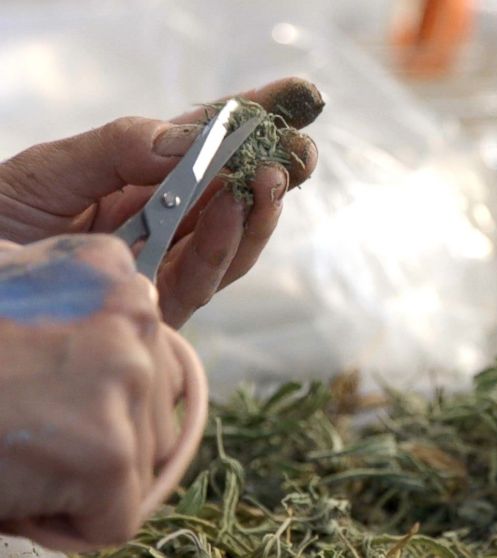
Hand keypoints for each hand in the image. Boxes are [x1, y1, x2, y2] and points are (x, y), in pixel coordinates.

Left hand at [0, 77, 322, 326]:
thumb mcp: (52, 169)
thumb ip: (121, 148)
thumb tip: (193, 139)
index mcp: (138, 180)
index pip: (206, 146)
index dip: (252, 122)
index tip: (297, 99)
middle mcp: (161, 224)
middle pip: (235, 194)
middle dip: (274, 171)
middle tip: (299, 150)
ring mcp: (163, 268)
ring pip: (233, 240)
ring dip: (259, 209)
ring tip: (272, 176)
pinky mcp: (157, 312)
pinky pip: (201, 279)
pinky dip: (221, 243)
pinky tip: (233, 206)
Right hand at [0, 234, 201, 551]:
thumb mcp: (10, 294)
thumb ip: (74, 319)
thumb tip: (113, 368)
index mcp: (109, 270)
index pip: (148, 356)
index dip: (95, 397)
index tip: (38, 398)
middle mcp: (135, 313)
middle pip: (154, 411)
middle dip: (100, 438)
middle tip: (23, 430)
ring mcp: (126, 378)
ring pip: (141, 464)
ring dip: (82, 479)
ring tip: (15, 452)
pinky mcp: (107, 449)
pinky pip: (115, 518)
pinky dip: (67, 524)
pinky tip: (14, 487)